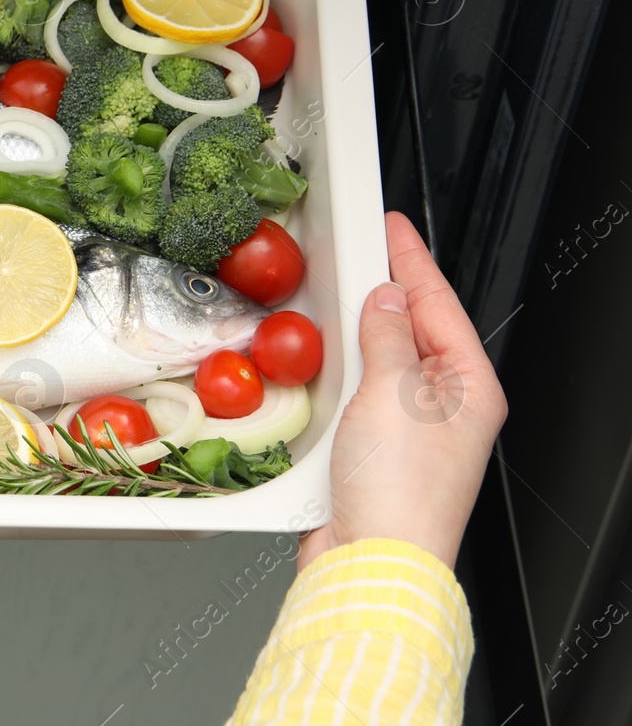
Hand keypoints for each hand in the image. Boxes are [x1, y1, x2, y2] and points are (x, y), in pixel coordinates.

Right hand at [297, 211, 507, 570]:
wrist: (371, 559)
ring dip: (354, 335)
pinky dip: (335, 373)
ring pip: (379, 361)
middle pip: (411, 330)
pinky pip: (355, 393)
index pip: (439, 305)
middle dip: (383, 293)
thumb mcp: (394, 392)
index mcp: (470, 388)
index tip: (392, 227)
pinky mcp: (372, 449)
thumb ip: (386, 336)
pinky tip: (317, 360)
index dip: (412, 261)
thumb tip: (382, 298)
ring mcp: (409, 430)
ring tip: (332, 301)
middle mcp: (445, 407)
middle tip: (356, 252)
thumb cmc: (400, 490)